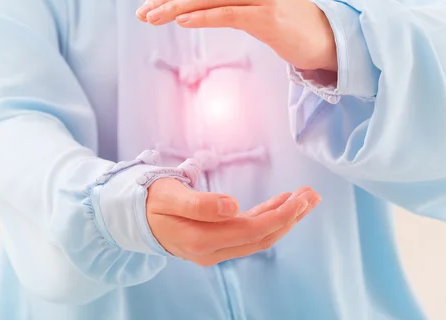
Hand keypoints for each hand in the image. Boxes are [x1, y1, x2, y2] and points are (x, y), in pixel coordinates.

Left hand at [136, 0, 336, 71]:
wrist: (316, 34)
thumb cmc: (276, 17)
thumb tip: (178, 6)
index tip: (148, 6)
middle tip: (143, 13)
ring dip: (177, 8)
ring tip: (154, 19)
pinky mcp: (268, 15)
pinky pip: (227, 13)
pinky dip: (202, 17)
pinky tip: (182, 21)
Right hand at [146, 178, 320, 265]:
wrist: (133, 216)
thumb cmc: (150, 201)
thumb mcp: (170, 196)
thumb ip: (200, 204)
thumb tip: (232, 207)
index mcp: (202, 240)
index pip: (252, 231)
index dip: (279, 216)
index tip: (300, 199)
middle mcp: (213, 250)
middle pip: (262, 236)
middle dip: (290, 216)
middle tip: (312, 195)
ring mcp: (215, 248)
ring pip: (258, 236)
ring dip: (284, 217)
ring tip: (305, 197)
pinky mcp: (216, 241)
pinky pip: (248, 232)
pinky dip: (268, 217)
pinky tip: (281, 203)